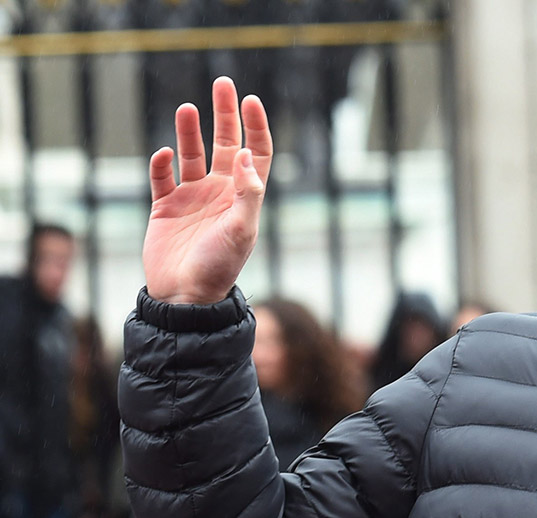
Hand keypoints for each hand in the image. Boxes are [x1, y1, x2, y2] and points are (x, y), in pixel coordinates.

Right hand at [143, 77, 272, 304]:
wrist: (185, 297)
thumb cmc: (219, 266)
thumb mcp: (242, 230)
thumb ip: (248, 192)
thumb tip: (245, 153)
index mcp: (243, 196)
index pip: (254, 153)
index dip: (255, 126)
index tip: (251, 100)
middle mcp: (220, 193)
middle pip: (225, 144)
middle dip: (225, 115)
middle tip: (222, 83)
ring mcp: (192, 199)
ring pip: (191, 155)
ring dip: (189, 132)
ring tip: (187, 108)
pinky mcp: (165, 208)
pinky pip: (162, 178)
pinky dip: (162, 164)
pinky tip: (164, 155)